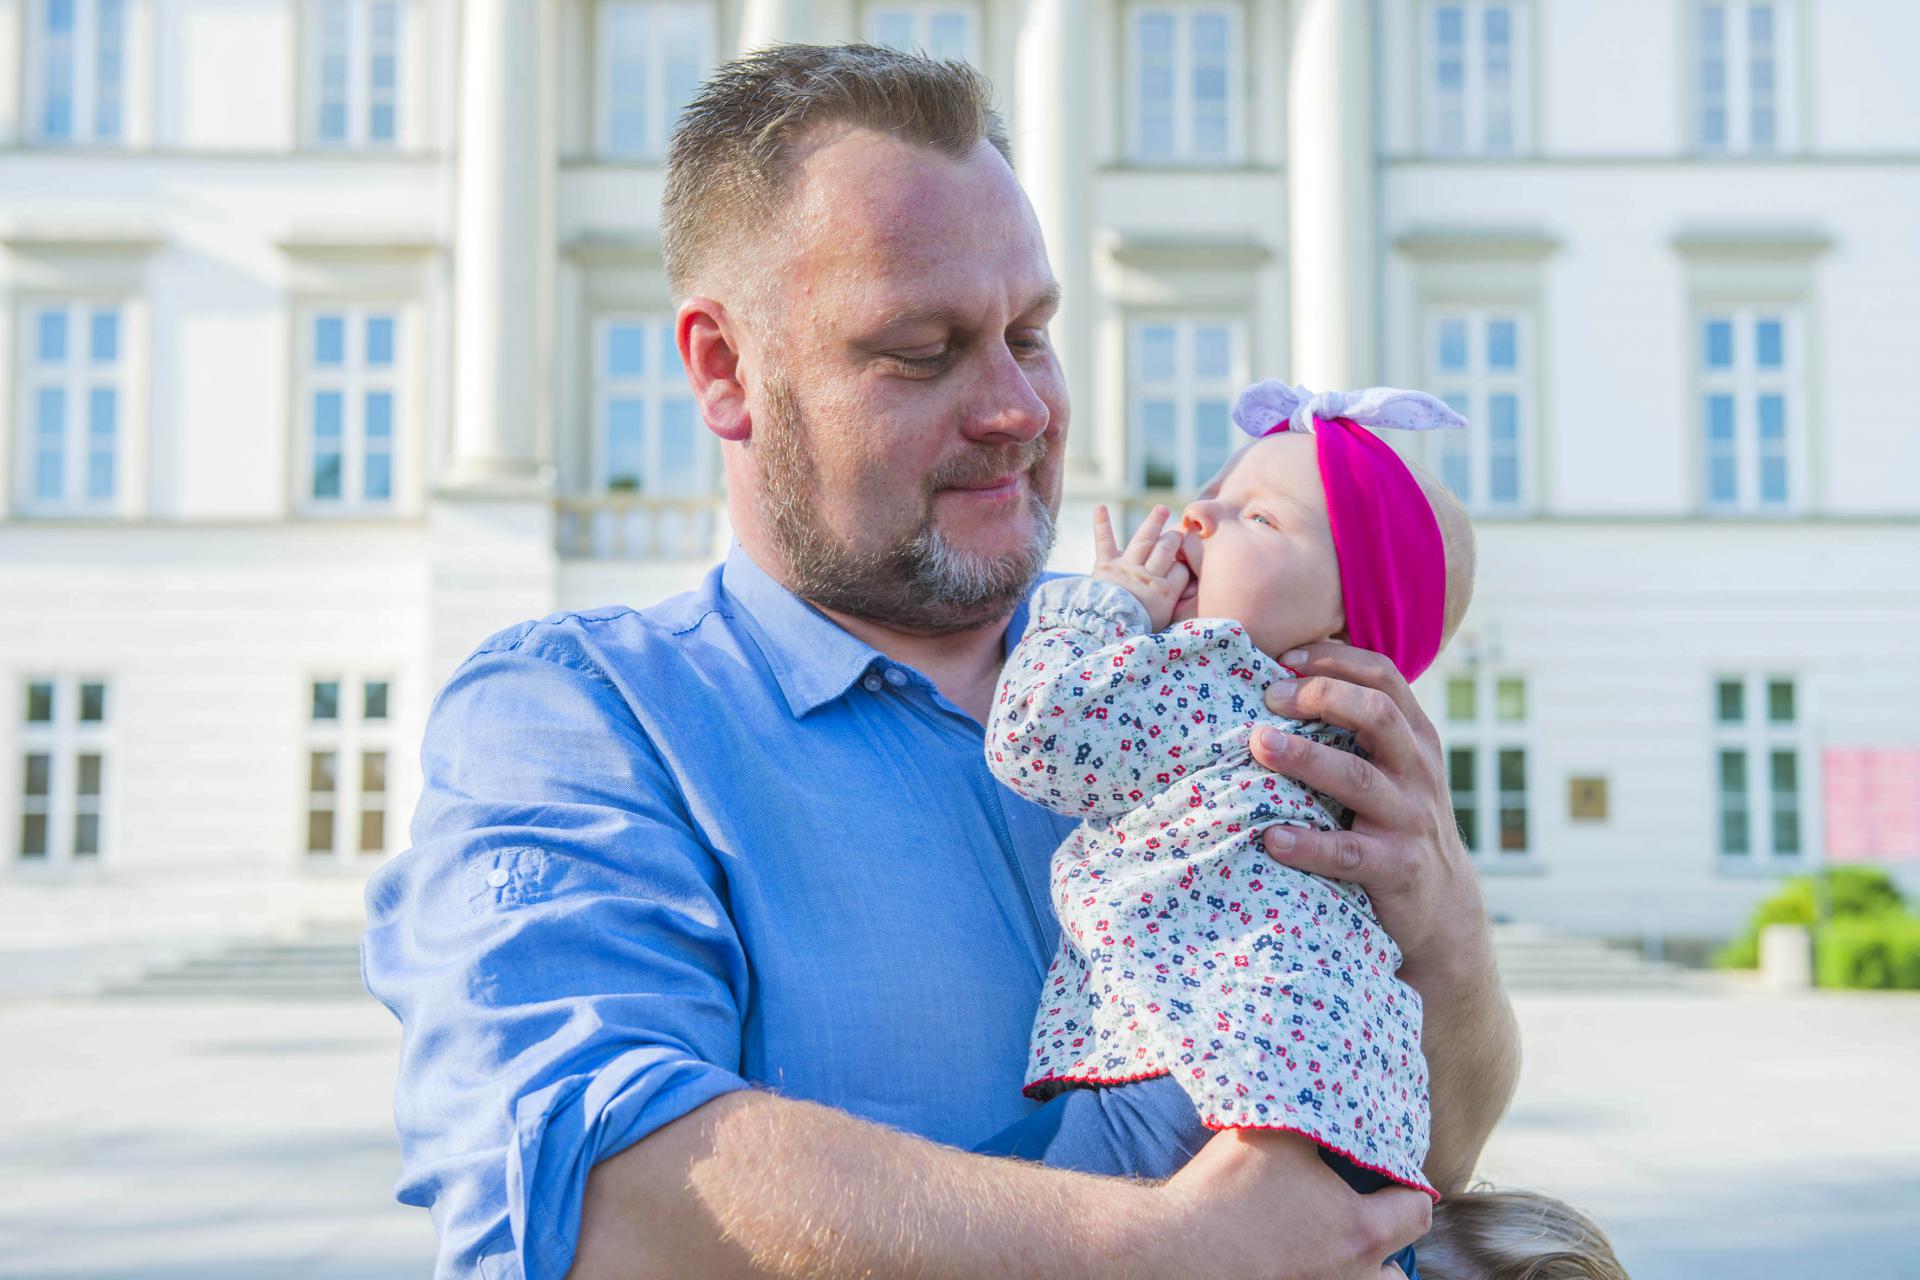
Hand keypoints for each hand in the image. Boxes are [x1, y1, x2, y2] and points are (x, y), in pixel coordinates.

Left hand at [1092, 503, 1190, 631]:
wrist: (1105, 632)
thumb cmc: (1136, 631)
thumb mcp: (1165, 622)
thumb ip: (1177, 603)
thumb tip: (1192, 589)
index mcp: (1164, 591)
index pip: (1181, 568)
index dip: (1184, 563)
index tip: (1185, 560)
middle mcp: (1147, 575)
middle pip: (1166, 549)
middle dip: (1174, 538)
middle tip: (1179, 530)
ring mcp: (1126, 568)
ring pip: (1144, 539)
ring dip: (1153, 522)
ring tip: (1161, 509)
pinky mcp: (1105, 565)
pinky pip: (1105, 541)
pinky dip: (1102, 523)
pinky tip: (1100, 507)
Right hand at [1146, 1128, 1427, 1278]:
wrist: (1174, 1253)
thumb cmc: (1227, 1193)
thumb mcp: (1275, 1134)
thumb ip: (1313, 1117)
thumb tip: (1326, 1084)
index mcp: (1359, 1231)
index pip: (1416, 1212)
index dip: (1411, 1189)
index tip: (1393, 1177)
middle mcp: (1350, 1277)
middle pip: (1396, 1274)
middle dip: (1384, 1250)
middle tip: (1357, 1224)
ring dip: (1353, 1272)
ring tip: (1325, 1252)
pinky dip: (1310, 1277)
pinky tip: (1289, 1262)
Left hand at [1250, 642, 1489, 982]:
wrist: (1443, 910)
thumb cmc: (1395, 824)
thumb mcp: (1393, 770)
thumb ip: (1357, 730)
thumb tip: (1278, 683)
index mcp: (1414, 738)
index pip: (1384, 677)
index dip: (1335, 659)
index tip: (1285, 657)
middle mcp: (1417, 771)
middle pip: (1377, 714)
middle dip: (1322, 696)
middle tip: (1269, 696)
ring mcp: (1409, 820)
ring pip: (1358, 778)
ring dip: (1305, 757)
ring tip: (1259, 745)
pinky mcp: (1396, 868)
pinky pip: (1348, 852)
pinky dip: (1308, 843)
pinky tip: (1271, 836)